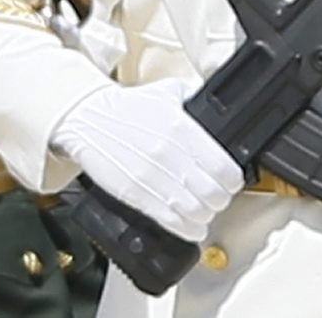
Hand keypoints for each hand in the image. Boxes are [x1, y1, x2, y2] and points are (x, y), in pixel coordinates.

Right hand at [51, 82, 244, 242]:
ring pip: (195, 211)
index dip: (234, 180)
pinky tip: (193, 228)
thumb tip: (220, 110)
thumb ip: (197, 101)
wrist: (88, 121)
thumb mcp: (171, 92)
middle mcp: (172, 157)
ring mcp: (153, 179)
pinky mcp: (135, 195)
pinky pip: (169, 221)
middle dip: (222, 199)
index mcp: (184, 130)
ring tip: (206, 212)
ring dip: (206, 216)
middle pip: (213, 193)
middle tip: (220, 197)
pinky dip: (187, 229)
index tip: (233, 181)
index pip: (225, 168)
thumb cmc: (129, 107)